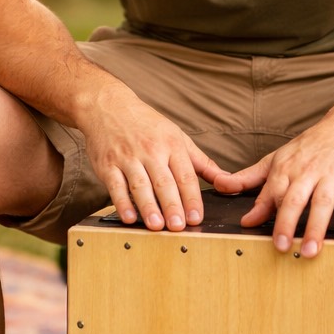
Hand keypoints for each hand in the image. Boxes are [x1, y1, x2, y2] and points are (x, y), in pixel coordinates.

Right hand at [80, 87, 221, 232]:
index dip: (192, 198)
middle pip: (164, 182)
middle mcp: (150, 151)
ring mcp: (127, 158)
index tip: (197, 217)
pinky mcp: (107, 165)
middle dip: (172, 205)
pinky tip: (129, 217)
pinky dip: (122, 203)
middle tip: (179, 227)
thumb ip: (201, 162)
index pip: (185, 175)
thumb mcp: (177, 136)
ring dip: (149, 207)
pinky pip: (115, 186)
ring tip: (157, 226)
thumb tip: (226, 179)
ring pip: (140, 185)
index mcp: (171, 145)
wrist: (108, 106)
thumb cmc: (147, 125)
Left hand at [212, 117, 333, 257]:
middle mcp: (307, 172)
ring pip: (322, 202)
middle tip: (281, 247)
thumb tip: (221, 187)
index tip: (254, 231)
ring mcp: (331, 176)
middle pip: (295, 199)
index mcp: (285, 168)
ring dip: (316, 227)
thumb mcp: (276, 159)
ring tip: (310, 249)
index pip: (273, 192)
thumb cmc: (309, 148)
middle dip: (286, 223)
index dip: (265, 212)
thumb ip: (249, 178)